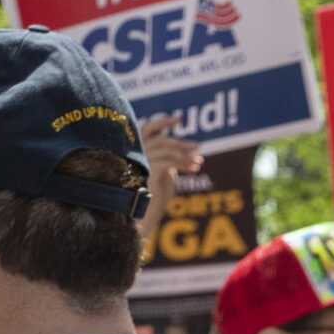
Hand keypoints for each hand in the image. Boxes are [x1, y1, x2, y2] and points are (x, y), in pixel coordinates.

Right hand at [137, 113, 202, 242]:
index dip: (162, 122)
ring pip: (166, 150)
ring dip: (185, 155)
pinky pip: (167, 161)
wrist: (142, 215)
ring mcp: (138, 162)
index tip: (179, 119)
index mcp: (134, 151)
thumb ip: (168, 158)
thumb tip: (190, 149)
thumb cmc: (152, 196)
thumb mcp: (161, 173)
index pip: (146, 129)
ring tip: (198, 161)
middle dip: (181, 143)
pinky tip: (193, 168)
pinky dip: (183, 163)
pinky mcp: (145, 173)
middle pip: (161, 140)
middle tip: (199, 146)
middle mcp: (133, 154)